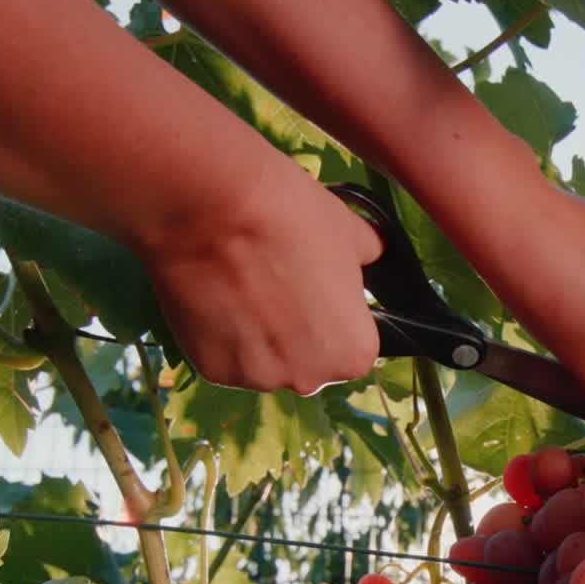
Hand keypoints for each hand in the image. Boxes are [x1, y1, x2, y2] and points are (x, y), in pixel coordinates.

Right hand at [135, 158, 382, 394]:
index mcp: (354, 353)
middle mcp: (311, 378)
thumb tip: (372, 251)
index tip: (309, 288)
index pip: (349, 344)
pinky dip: (218, 334)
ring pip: (262, 361)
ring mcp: (260, 378)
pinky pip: (222, 356)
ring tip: (239, 287)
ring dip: (255, 336)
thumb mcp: (349, 231)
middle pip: (306, 359)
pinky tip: (215, 297)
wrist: (212, 205)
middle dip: (293, 331)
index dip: (330, 314)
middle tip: (272, 285)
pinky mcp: (213, 370)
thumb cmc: (290, 217)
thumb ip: (367, 256)